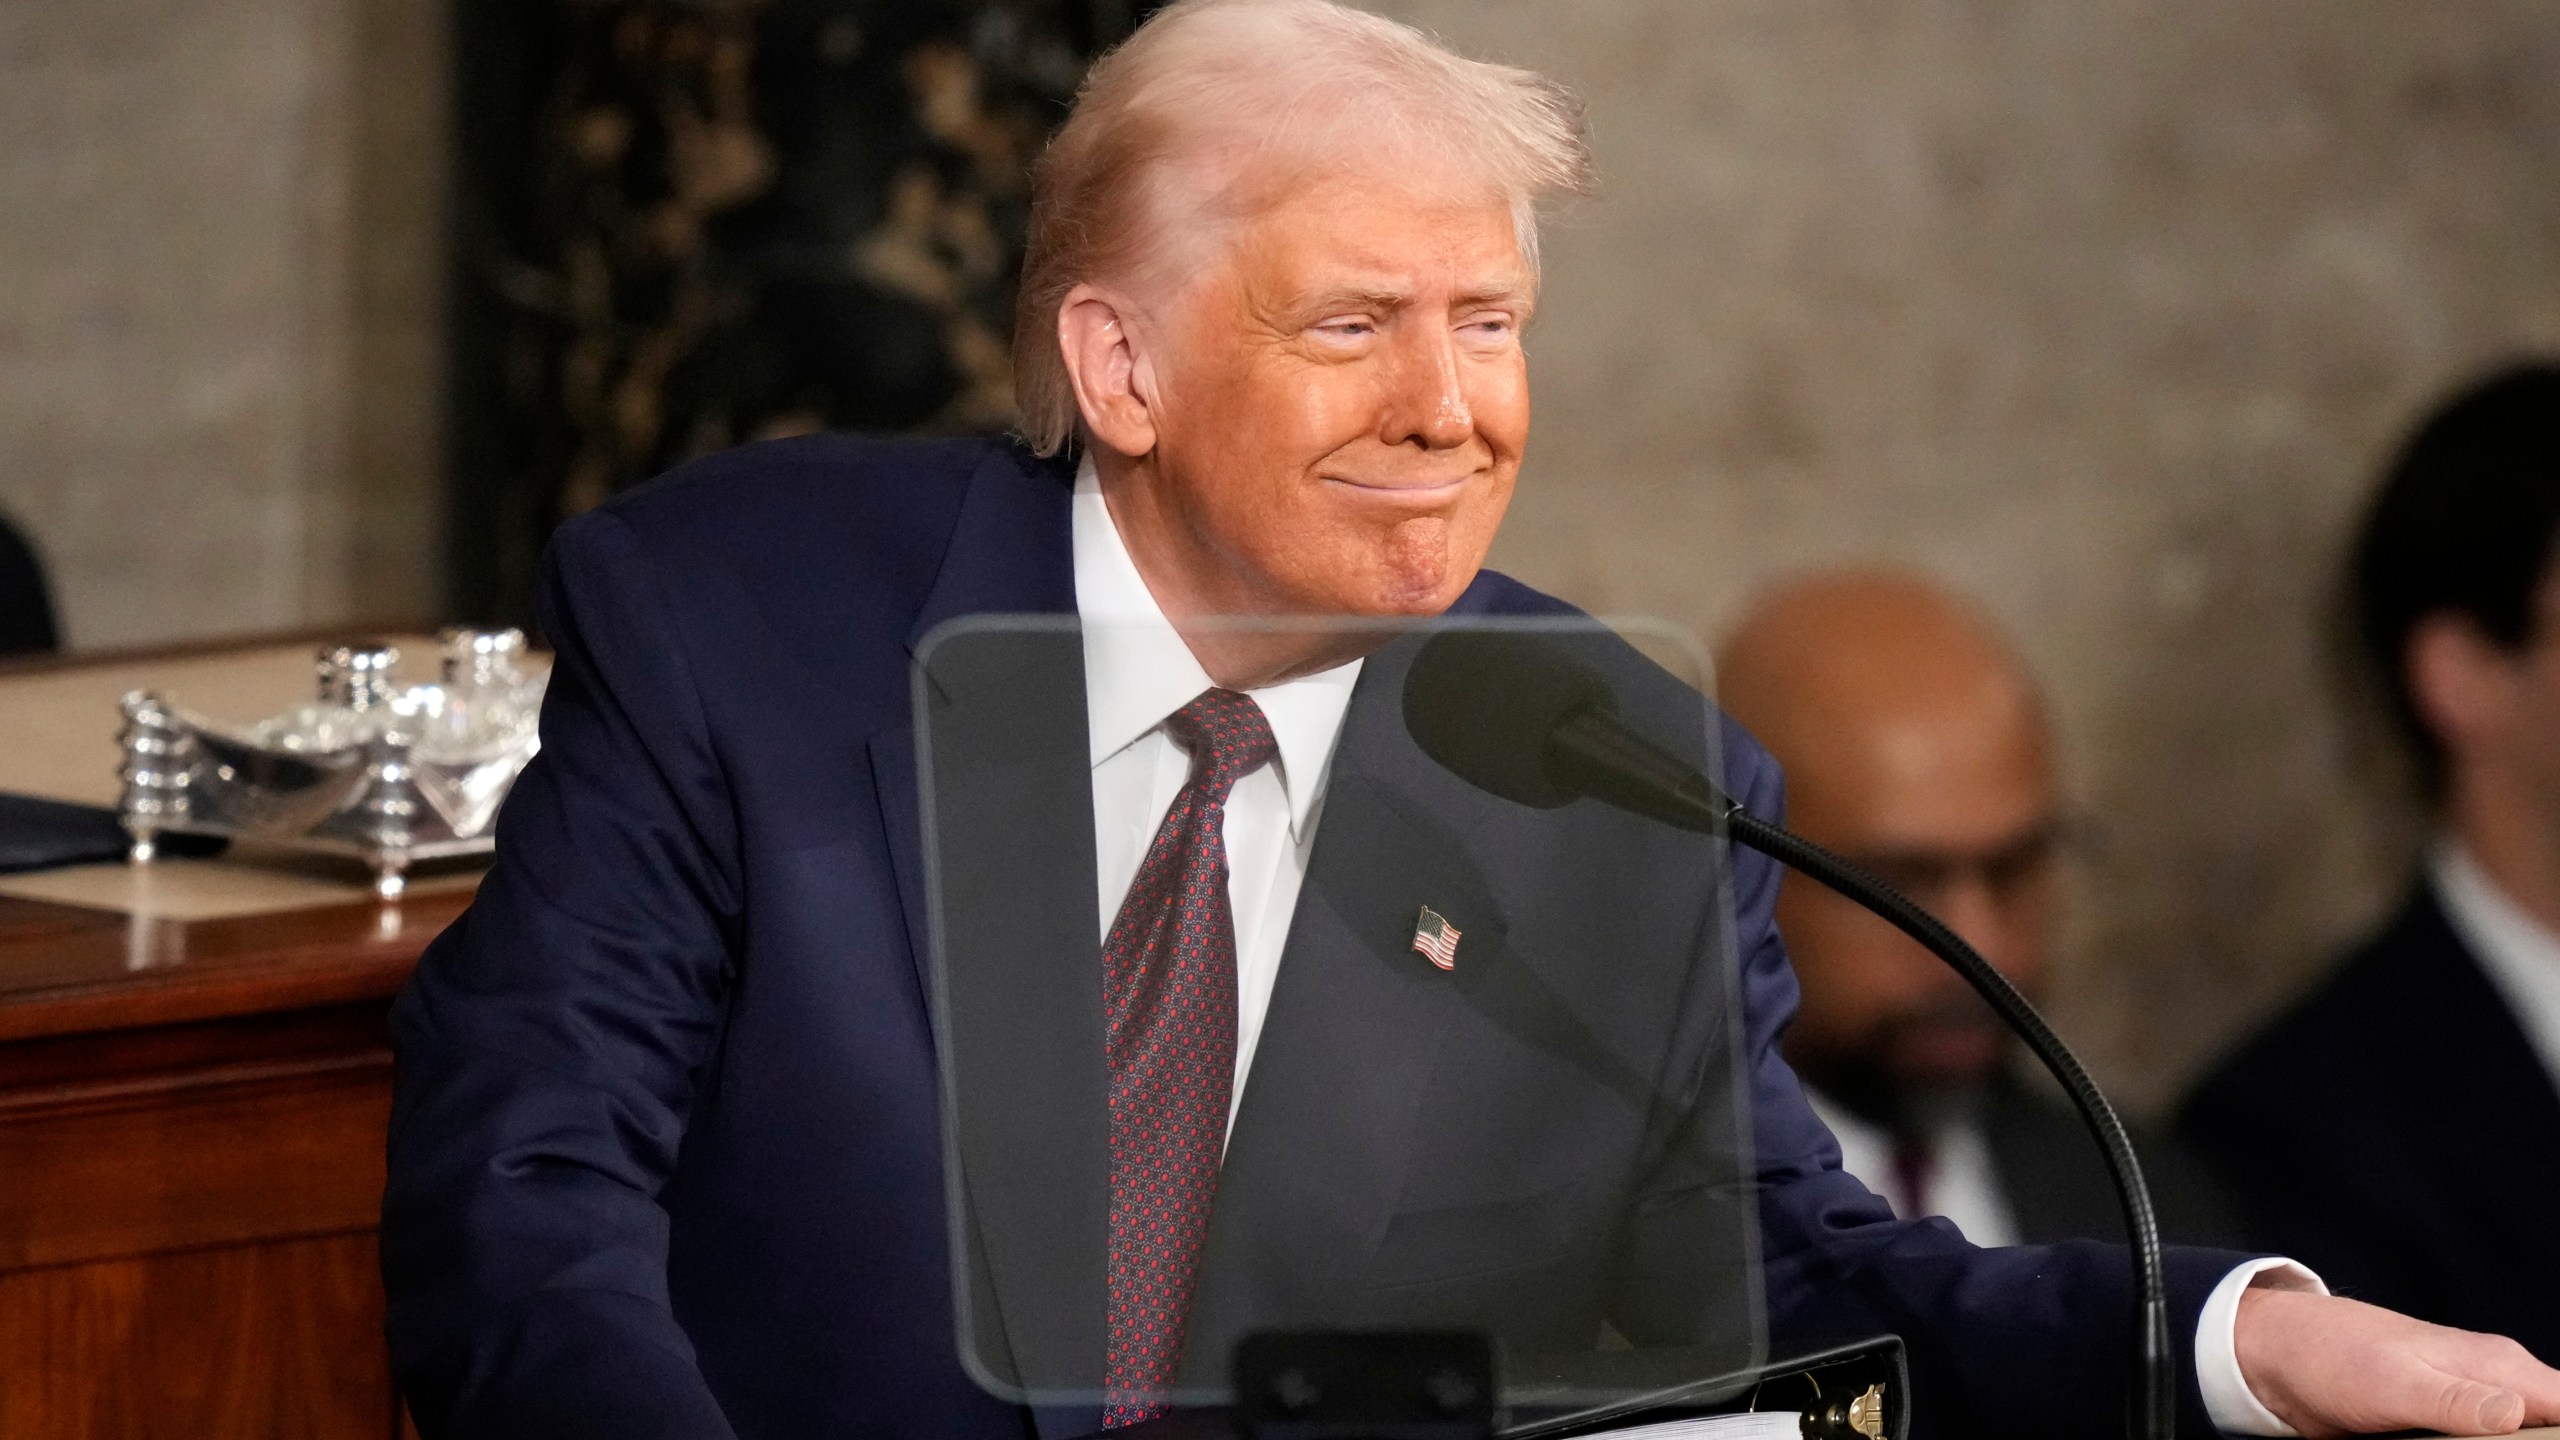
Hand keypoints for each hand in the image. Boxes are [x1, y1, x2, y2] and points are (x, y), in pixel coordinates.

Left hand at [2237, 1286, 2559, 1437]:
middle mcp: (2494, 1383)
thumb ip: (2459, 1399)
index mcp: (2497, 1364)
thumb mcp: (2395, 1383)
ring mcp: (2470, 1403)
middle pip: (2549, 1428)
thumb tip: (2516, 1411)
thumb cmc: (2332, 1356)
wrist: (2277, 1353)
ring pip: (2518, 1439)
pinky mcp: (2443, 1422)